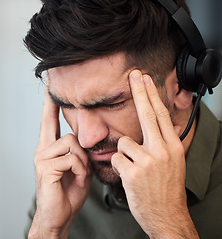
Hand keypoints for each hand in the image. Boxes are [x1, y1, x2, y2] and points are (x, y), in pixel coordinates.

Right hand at [29, 87, 92, 238]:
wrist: (58, 216)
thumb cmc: (68, 192)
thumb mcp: (79, 168)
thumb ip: (80, 153)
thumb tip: (86, 141)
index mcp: (49, 148)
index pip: (49, 120)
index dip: (50, 104)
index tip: (50, 87)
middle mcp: (42, 150)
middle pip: (69, 133)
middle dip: (82, 151)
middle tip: (82, 169)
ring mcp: (42, 158)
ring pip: (72, 144)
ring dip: (83, 162)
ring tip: (80, 176)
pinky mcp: (45, 168)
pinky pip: (71, 159)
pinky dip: (80, 170)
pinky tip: (76, 180)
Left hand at [111, 70, 198, 237]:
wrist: (166, 216)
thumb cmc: (166, 190)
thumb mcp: (174, 163)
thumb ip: (166, 143)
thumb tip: (166, 127)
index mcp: (173, 148)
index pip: (161, 115)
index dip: (151, 95)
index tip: (145, 80)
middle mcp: (162, 151)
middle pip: (147, 115)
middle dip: (139, 92)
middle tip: (134, 75)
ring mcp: (148, 162)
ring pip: (124, 142)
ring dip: (125, 155)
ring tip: (135, 169)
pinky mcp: (133, 172)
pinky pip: (116, 159)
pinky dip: (119, 167)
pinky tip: (129, 177)